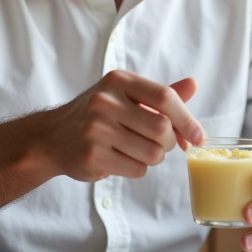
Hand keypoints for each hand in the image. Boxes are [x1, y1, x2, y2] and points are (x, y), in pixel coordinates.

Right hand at [46, 70, 204, 181]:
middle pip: (162, 129)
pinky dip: (137, 168)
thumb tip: (193, 84)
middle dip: (170, 143)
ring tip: (137, 151)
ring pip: (152, 153)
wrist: (53, 137)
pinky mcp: (91, 156)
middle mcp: (105, 102)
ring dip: (154, 158)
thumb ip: (160, 95)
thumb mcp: (126, 95)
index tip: (199, 137)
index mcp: (119, 81)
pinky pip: (136, 169)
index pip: (164, 97)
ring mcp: (96, 129)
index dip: (187, 119)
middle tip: (161, 144)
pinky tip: (121, 159)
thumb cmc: (98, 115)